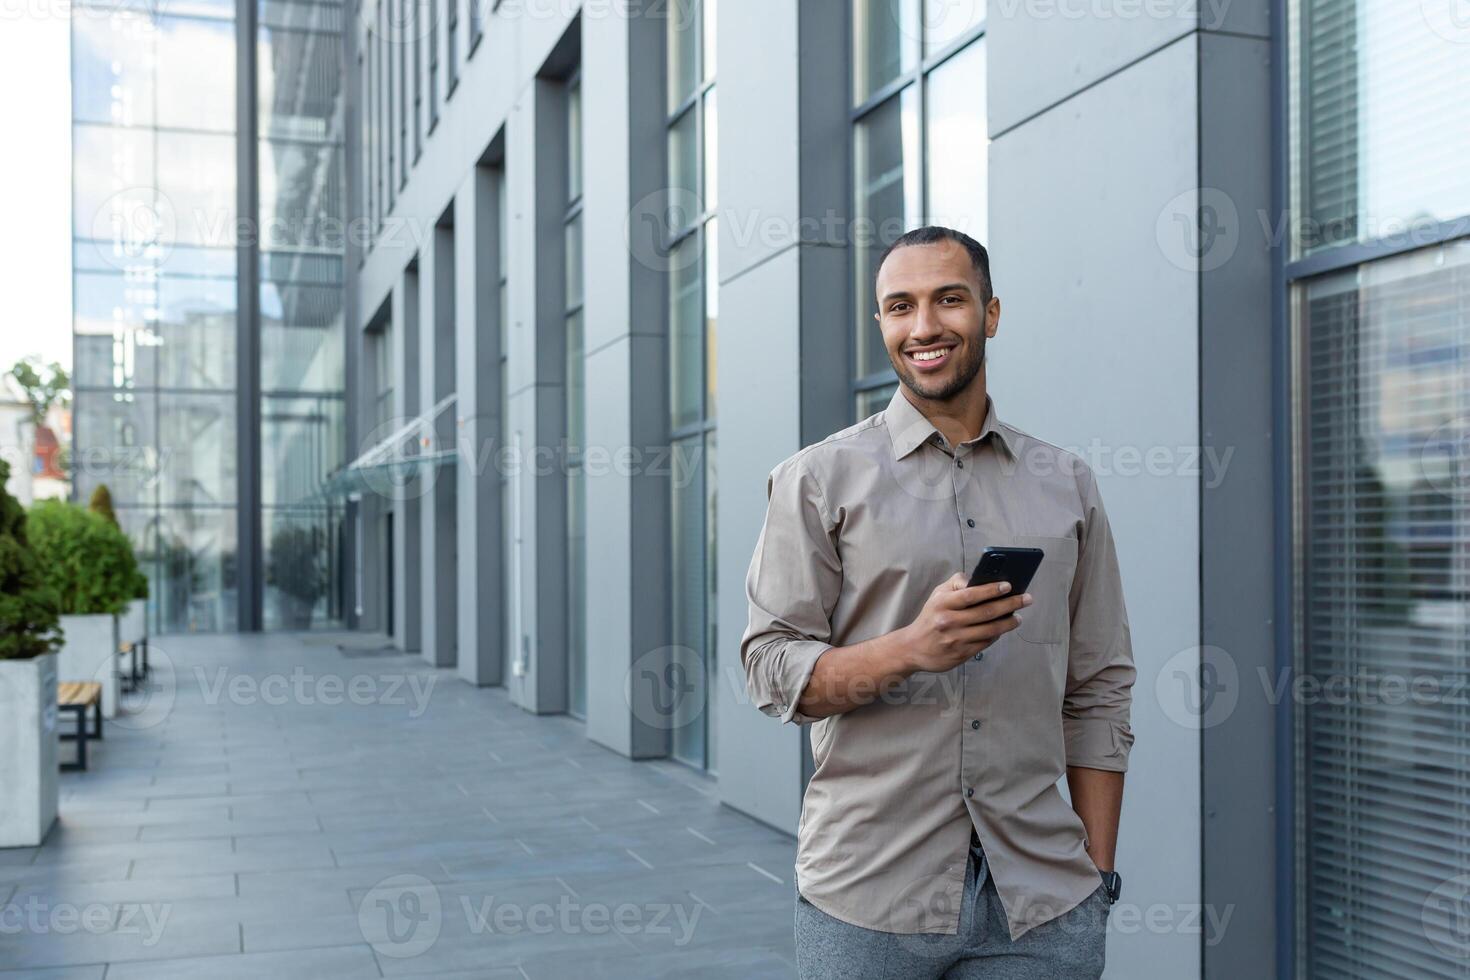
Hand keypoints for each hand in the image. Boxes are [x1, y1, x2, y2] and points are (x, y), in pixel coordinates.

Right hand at [901, 574, 1030, 672]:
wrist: (913, 647)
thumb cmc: (930, 617)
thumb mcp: (937, 595)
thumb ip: (956, 584)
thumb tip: (978, 579)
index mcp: (942, 604)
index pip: (970, 594)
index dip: (991, 590)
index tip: (1008, 585)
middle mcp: (949, 622)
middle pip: (985, 612)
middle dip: (1010, 604)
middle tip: (1026, 599)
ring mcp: (956, 639)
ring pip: (989, 630)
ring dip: (1008, 622)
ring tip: (1018, 616)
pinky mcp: (961, 654)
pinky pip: (985, 643)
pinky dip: (997, 635)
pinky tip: (1004, 629)